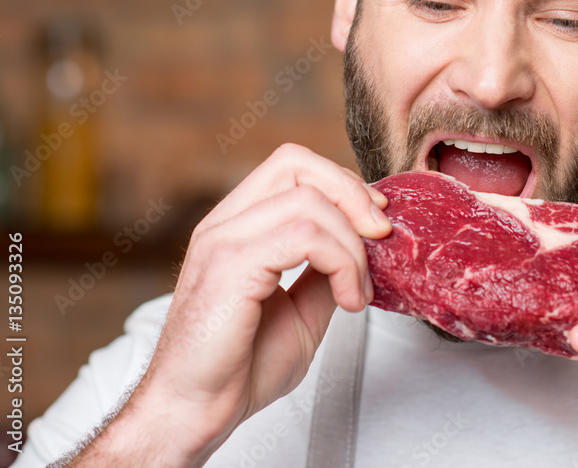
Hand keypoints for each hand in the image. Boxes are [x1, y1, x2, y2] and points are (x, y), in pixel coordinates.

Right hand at [110, 144, 390, 463]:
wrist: (197, 413)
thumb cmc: (237, 369)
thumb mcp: (302, 309)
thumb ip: (326, 271)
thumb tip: (365, 249)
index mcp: (238, 226)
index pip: (293, 167)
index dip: (342, 184)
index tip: (375, 222)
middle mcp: (225, 224)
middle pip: (296, 163)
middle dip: (352, 194)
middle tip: (380, 237)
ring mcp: (222, 240)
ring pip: (309, 201)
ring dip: (352, 246)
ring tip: (357, 291)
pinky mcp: (228, 266)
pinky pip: (304, 236)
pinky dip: (342, 264)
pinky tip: (347, 301)